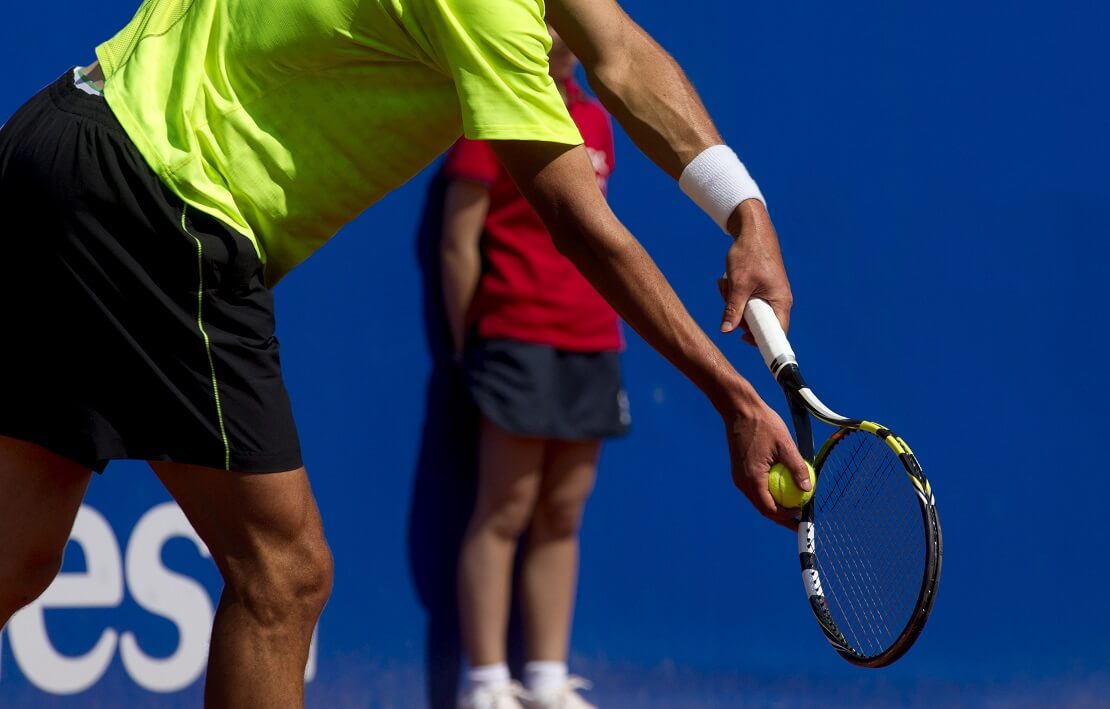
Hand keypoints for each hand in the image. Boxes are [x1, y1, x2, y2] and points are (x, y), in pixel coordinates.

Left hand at [718, 200, 792, 343]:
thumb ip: (732, 309)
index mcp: (780, 301)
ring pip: (748, 312)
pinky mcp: (761, 289)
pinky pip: (746, 301)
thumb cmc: (749, 253)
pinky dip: (734, 293)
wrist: (752, 229)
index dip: (762, 342)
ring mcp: (770, 295)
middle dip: (738, 315)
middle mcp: (779, 301)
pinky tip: (727, 281)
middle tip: (728, 297)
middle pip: (757, 324)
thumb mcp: (738, 284)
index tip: (744, 340)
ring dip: (732, 302)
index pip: (776, 333)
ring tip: (726, 283)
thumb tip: (726, 331)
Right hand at [723, 396, 810, 529]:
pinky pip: (754, 488)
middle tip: (799, 516)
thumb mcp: (785, 445)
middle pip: (762, 508)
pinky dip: (768, 492)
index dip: (786, 516)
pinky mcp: (739, 470)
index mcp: (752, 478)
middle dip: (781, 515)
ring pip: (758, 499)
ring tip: (792, 503)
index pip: (769, 508)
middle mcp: (742, 481)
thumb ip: (797, 468)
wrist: (739, 410)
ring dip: (774, 504)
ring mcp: (739, 476)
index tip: (801, 514)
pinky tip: (781, 486)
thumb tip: (808, 488)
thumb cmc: (763, 424)